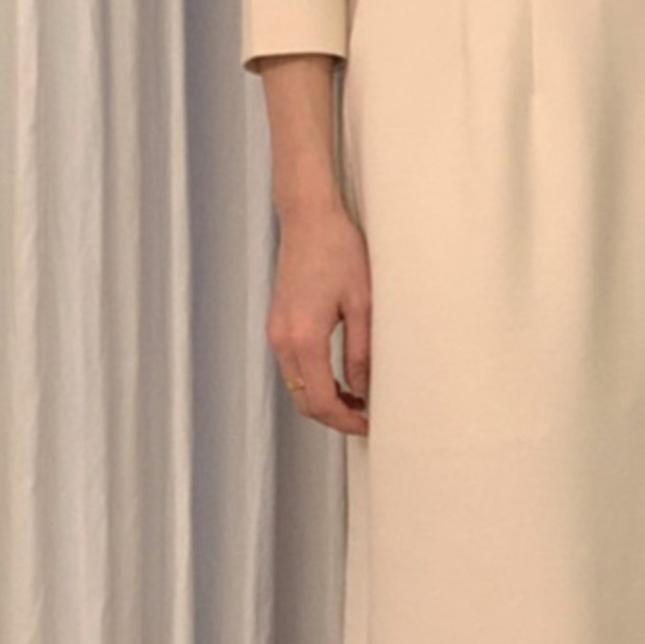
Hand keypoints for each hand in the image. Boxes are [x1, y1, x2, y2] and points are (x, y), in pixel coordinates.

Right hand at [266, 200, 372, 435]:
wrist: (309, 218)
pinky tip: (339, 376)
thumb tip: (364, 388)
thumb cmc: (338, 250)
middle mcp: (282, 340)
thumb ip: (362, 351)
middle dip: (334, 416)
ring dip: (324, 399)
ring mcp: (275, 332)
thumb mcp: (362, 303)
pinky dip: (313, 381)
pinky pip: (293, 367)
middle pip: (304, 400)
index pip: (320, 400)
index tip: (369, 424)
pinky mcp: (277, 324)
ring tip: (359, 398)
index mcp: (304, 337)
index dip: (345, 421)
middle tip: (367, 417)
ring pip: (296, 387)